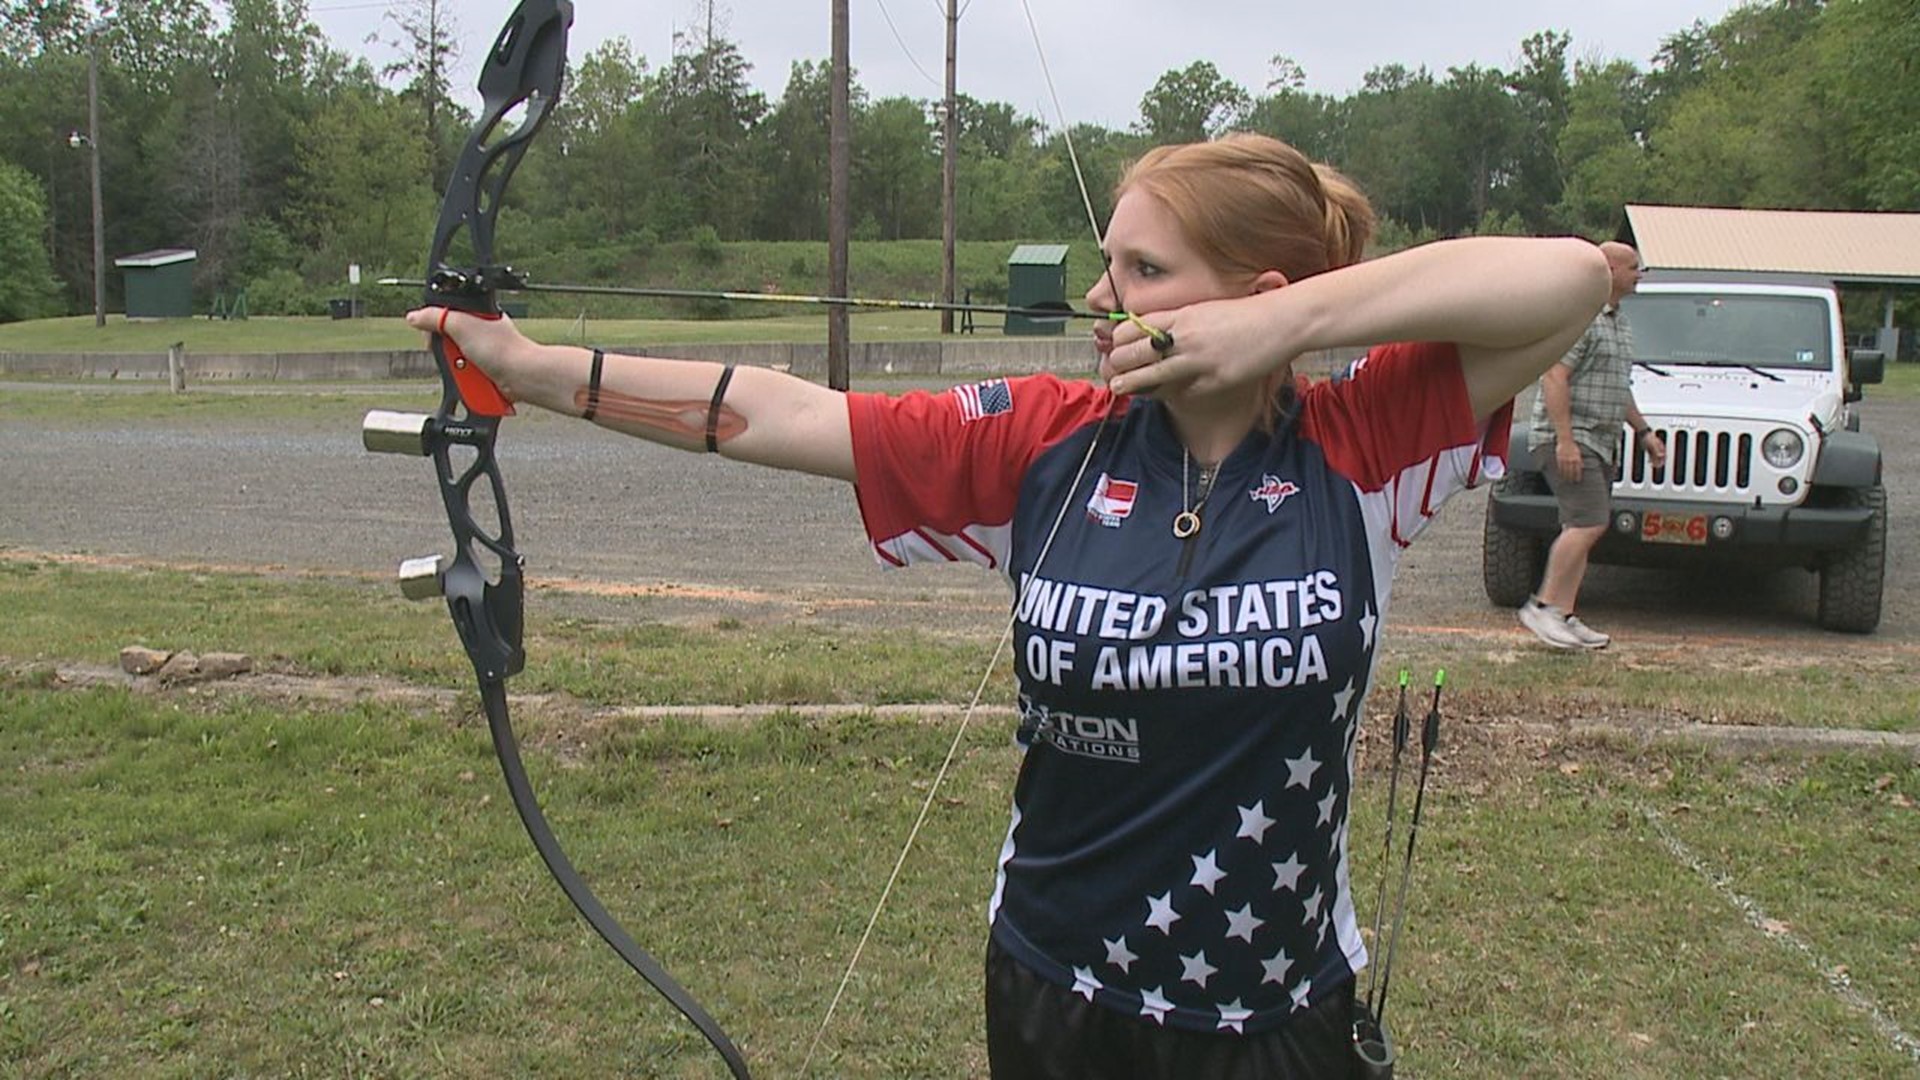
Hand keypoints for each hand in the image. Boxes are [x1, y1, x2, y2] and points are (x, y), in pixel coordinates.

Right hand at [404, 306, 531, 387]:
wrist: (521, 376)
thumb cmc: (501, 348)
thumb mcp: (461, 325)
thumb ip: (435, 318)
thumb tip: (414, 316)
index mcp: (474, 316)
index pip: (440, 321)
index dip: (435, 331)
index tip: (436, 338)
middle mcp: (478, 334)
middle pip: (445, 346)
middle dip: (447, 354)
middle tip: (458, 356)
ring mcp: (482, 355)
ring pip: (454, 365)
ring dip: (458, 370)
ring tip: (471, 369)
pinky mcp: (485, 373)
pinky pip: (465, 379)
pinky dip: (467, 382)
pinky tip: (475, 380)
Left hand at [1099, 292, 1294, 398]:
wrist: (1283, 319)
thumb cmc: (1248, 313)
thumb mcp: (1207, 308)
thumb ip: (1181, 320)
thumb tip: (1156, 330)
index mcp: (1183, 314)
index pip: (1136, 326)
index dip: (1120, 339)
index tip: (1114, 348)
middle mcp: (1186, 335)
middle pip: (1136, 351)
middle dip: (1119, 362)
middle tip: (1111, 371)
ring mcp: (1200, 358)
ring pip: (1152, 373)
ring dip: (1132, 382)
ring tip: (1118, 387)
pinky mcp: (1215, 378)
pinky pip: (1185, 390)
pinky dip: (1173, 392)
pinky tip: (1163, 394)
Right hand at [1554, 438, 1583, 482]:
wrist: (1565, 440)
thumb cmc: (1573, 446)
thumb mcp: (1578, 452)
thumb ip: (1580, 460)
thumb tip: (1582, 466)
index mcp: (1577, 459)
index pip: (1578, 470)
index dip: (1578, 476)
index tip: (1577, 480)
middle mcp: (1571, 460)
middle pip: (1571, 472)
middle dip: (1572, 478)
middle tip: (1572, 482)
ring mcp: (1565, 460)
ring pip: (1565, 470)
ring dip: (1566, 476)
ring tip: (1566, 480)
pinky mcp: (1560, 458)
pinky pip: (1560, 467)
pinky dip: (1561, 471)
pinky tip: (1561, 474)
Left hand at [1640, 429, 1666, 468]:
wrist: (1644, 434)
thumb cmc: (1649, 438)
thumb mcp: (1652, 444)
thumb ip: (1656, 450)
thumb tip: (1661, 455)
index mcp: (1661, 447)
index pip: (1664, 456)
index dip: (1662, 461)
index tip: (1660, 465)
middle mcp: (1658, 448)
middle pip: (1661, 457)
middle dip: (1659, 462)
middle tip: (1656, 466)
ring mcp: (1654, 449)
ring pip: (1656, 457)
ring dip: (1655, 461)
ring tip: (1652, 465)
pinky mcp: (1650, 449)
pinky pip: (1652, 455)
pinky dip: (1651, 459)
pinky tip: (1649, 462)